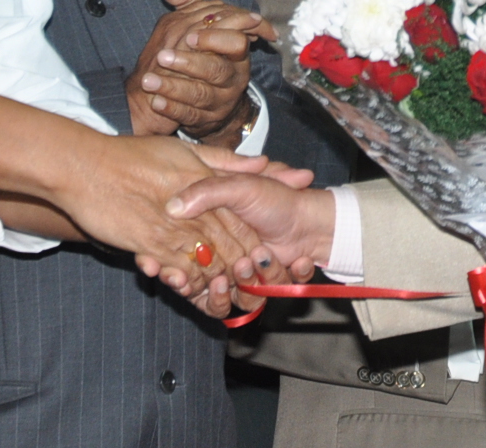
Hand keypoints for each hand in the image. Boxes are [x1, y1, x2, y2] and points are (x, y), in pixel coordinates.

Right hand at [54, 134, 269, 317]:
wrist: (87, 166)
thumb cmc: (132, 155)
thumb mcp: (185, 149)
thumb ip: (226, 160)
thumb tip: (263, 161)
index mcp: (208, 186)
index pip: (241, 226)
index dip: (251, 247)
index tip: (256, 260)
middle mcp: (196, 211)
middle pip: (230, 251)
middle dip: (239, 271)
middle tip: (244, 283)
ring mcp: (173, 231)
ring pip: (208, 267)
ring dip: (215, 281)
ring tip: (219, 289)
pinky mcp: (150, 247)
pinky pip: (179, 273)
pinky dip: (187, 284)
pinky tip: (189, 286)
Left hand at [126, 0, 274, 142]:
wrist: (211, 99)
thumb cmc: (207, 56)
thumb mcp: (203, 29)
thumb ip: (190, 6)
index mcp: (236, 53)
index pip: (235, 43)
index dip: (215, 40)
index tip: (190, 37)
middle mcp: (233, 77)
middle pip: (216, 70)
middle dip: (190, 63)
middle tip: (162, 57)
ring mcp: (221, 101)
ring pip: (200, 95)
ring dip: (173, 87)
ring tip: (149, 81)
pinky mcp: (206, 120)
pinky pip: (189, 116)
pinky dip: (171, 109)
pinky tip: (155, 101)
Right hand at [168, 169, 330, 285]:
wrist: (312, 217)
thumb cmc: (274, 199)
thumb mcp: (238, 187)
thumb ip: (205, 192)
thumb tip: (172, 206)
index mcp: (209, 240)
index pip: (180, 267)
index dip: (176, 277)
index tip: (178, 278)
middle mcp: (223, 263)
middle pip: (205, 292)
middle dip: (218, 288)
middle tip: (234, 269)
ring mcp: (245, 278)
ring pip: (236, 299)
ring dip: (250, 283)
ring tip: (262, 257)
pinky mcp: (266, 287)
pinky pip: (264, 298)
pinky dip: (278, 280)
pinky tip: (293, 260)